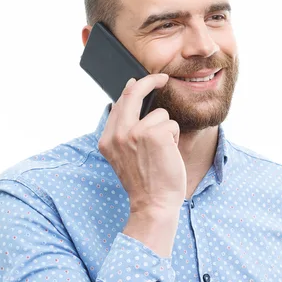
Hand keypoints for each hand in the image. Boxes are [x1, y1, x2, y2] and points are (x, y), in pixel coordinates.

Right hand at [98, 74, 184, 255]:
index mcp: (107, 140)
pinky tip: (168, 153)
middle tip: (162, 77)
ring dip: (167, 130)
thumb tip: (131, 96)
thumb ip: (125, 131)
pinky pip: (171, 123)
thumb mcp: (126, 156)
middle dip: (149, 81)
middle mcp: (117, 134)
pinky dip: (174, 137)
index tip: (139, 80)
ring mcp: (134, 133)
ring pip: (160, 114)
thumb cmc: (146, 181)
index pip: (119, 103)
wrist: (153, 204)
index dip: (132, 88)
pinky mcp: (154, 134)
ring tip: (162, 152)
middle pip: (133, 93)